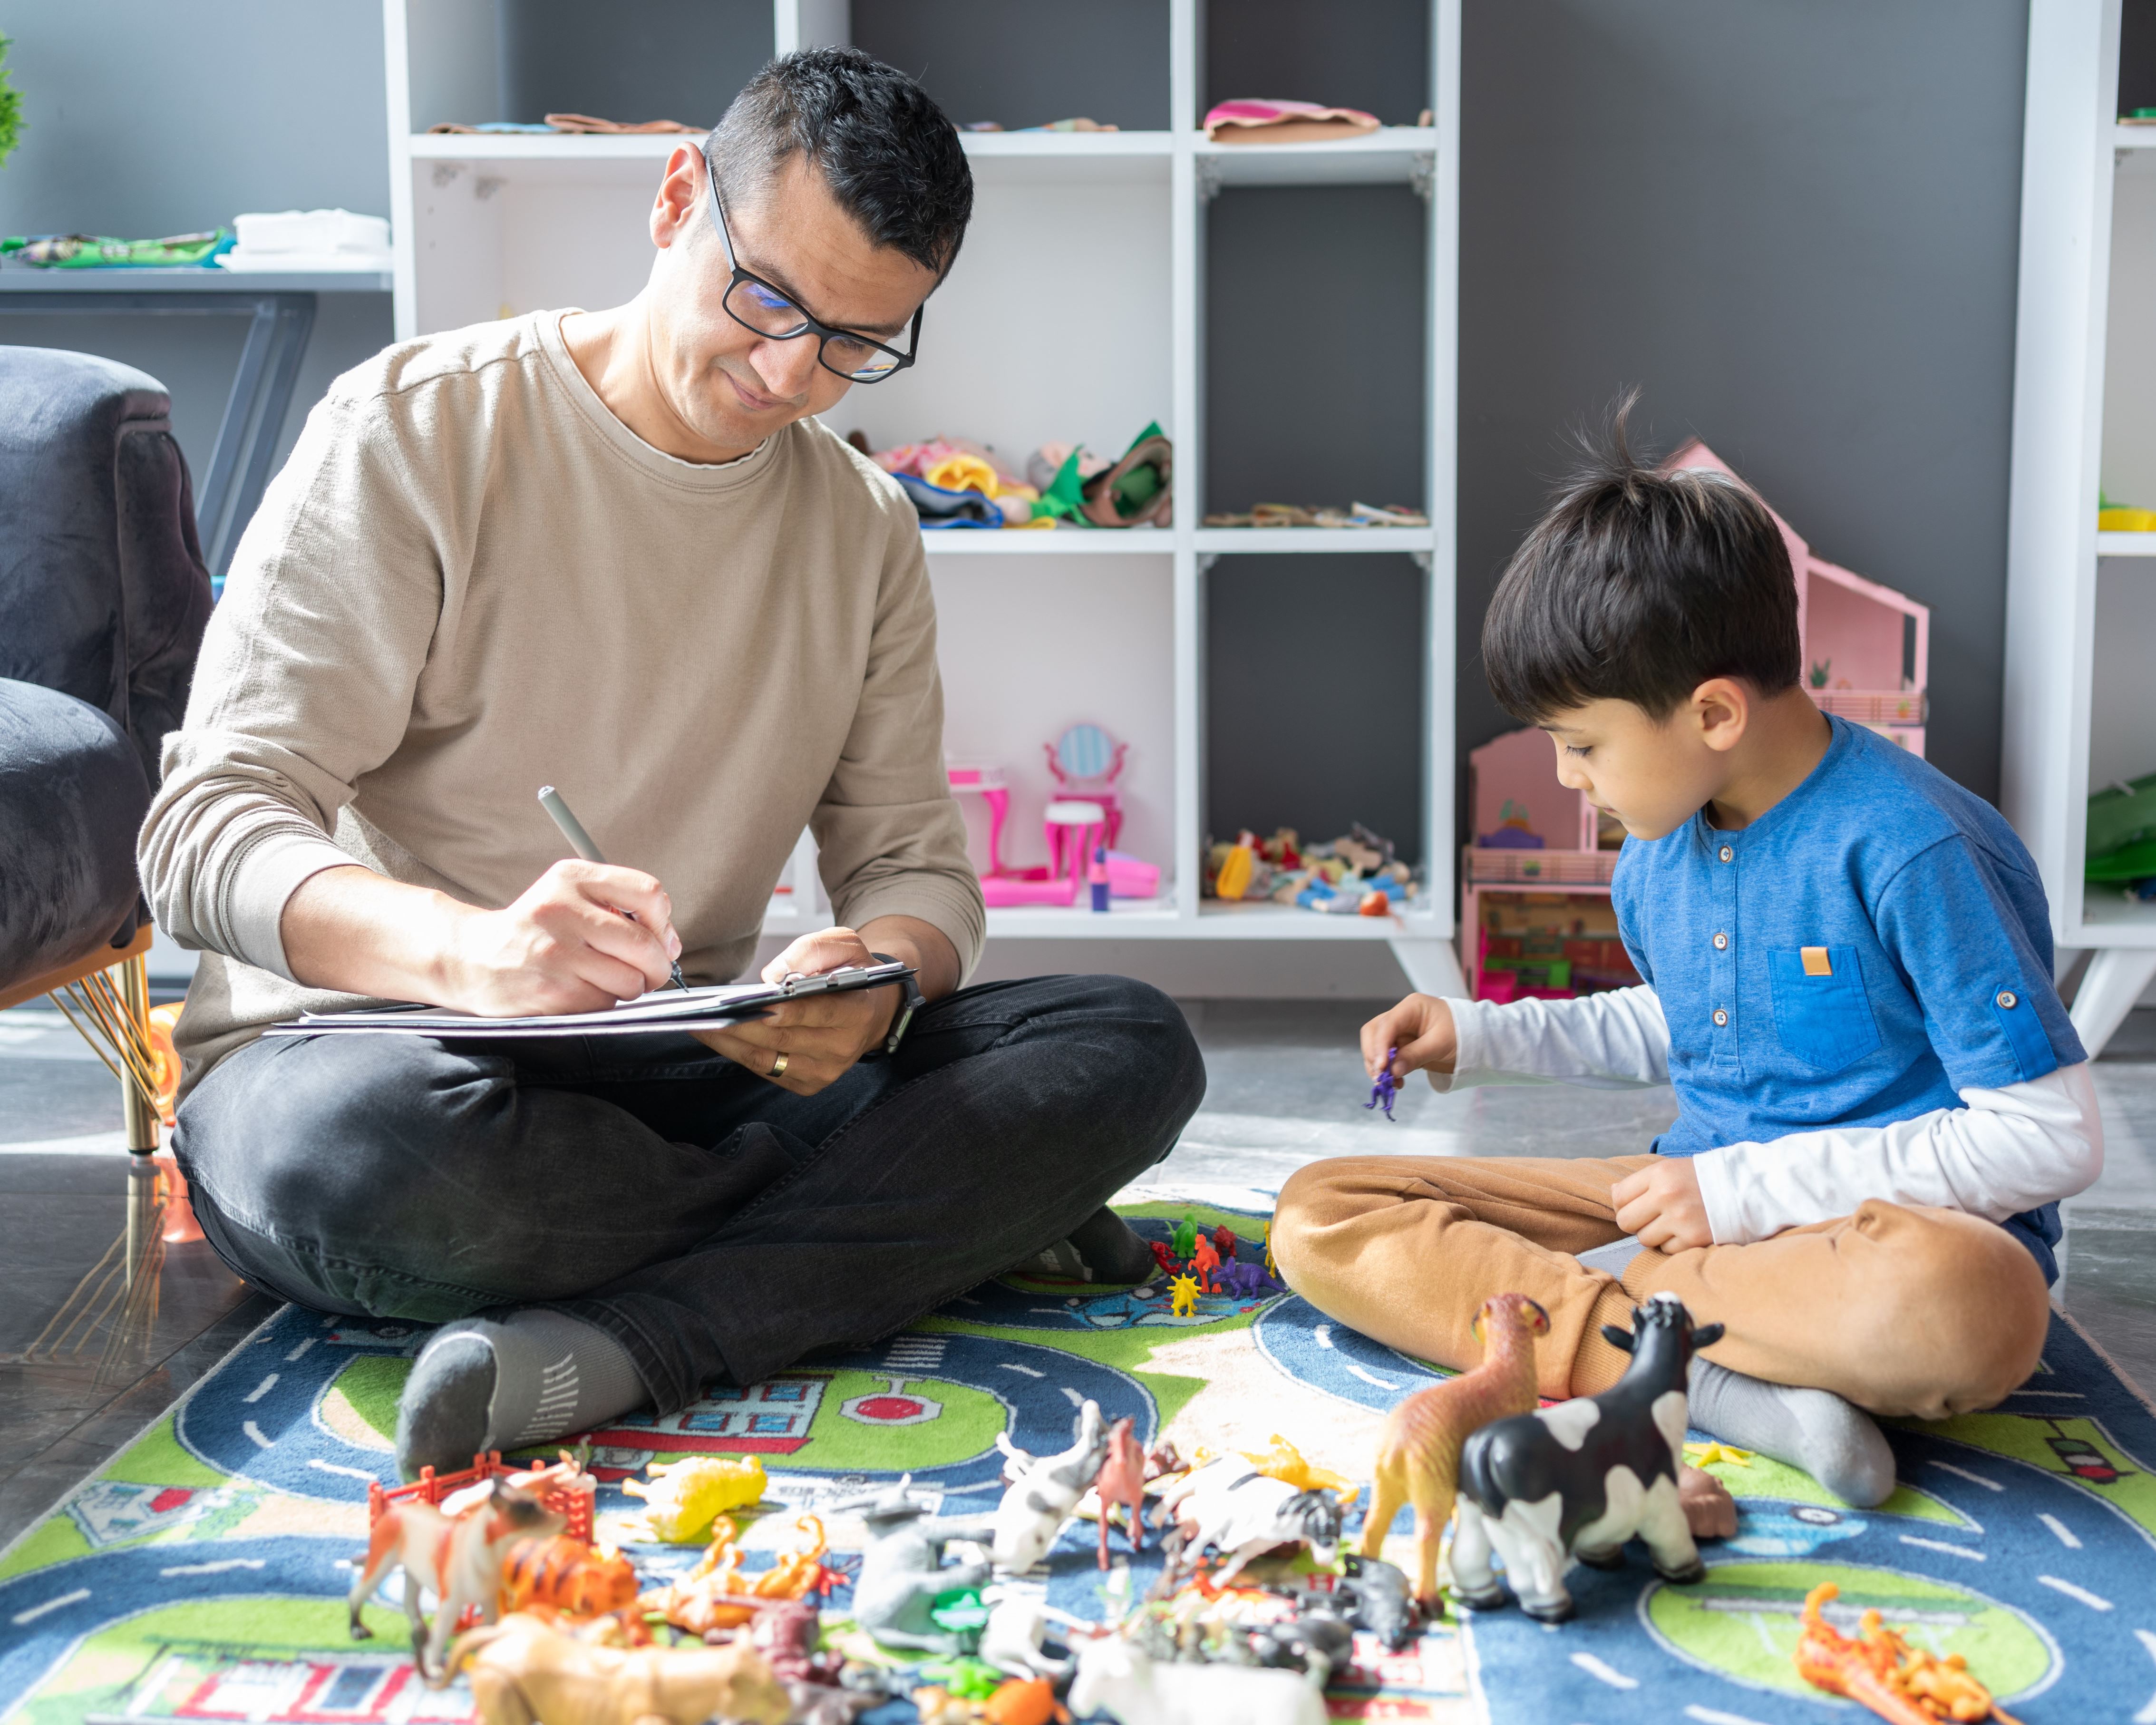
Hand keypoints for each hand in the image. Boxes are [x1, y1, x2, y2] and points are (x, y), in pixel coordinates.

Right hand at [439, 859, 682, 1015]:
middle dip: (657, 965)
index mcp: (572, 878)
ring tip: (604, 978)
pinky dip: (604, 1002)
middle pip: (646, 944)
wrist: (472, 960)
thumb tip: (671, 944)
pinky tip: (580, 990)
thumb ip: (622, 909)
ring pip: (630, 980)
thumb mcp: (570, 897)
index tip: (656, 935)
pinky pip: (606, 1003)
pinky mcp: (552, 990)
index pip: (649, 893)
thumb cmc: (536, 930)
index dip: (663, 922)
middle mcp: (563, 910)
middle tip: (648, 971)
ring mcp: (556, 952)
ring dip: (629, 987)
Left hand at [690, 925, 899, 1095]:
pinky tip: (716, 1035)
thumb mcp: (845, 944)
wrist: (872, 1009)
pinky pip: (765, 1070)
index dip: (785, 1010)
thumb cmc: (853, 973)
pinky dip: (737, 1053)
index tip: (752, 1002)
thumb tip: (772, 976)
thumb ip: (812, 951)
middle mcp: (842, 1048)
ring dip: (729, 1042)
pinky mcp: (808, 1084)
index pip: (817, 1013)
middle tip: (706, 1011)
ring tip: (699, 1023)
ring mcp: (824, 1071)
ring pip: (767, 1059)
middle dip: (741, 1025)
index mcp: (857, 1012)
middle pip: (783, 1038)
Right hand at [1361, 993, 1456, 1082]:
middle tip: (1381, 1077)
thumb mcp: (1440, 1045)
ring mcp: (1399, 1031)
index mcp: (1411, 1008)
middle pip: (1374, 1032)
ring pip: (1375, 1045)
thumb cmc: (1461, 1034)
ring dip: (1377, 1065)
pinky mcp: (1401, 1045)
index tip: (1381, 1067)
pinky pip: (1386, 1057)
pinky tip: (1395, 1082)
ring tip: (1389, 1083)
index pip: (1387, 1024)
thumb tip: (1392, 1070)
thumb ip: (1415, 1055)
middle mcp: (1401, 1016)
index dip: (1380, 1045)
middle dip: (1374, 1055)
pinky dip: (1387, 1070)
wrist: (1474, 1040)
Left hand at [1610, 1158, 1712, 1252]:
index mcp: (1660, 1174)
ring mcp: (1680, 1220)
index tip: (1636, 1205)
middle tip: (1651, 1218)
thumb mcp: (1672, 1169)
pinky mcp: (1694, 1240)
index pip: (1619, 1197)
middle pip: (1626, 1222)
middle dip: (1635, 1223)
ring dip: (1655, 1235)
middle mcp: (1667, 1196)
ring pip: (1644, 1239)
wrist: (1748, 1189)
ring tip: (1673, 1223)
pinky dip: (1674, 1245)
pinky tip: (1687, 1231)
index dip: (1623, 1204)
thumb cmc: (1705, 1179)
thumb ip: (1642, 1182)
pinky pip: (1666, 1250)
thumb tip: (1613, 1193)